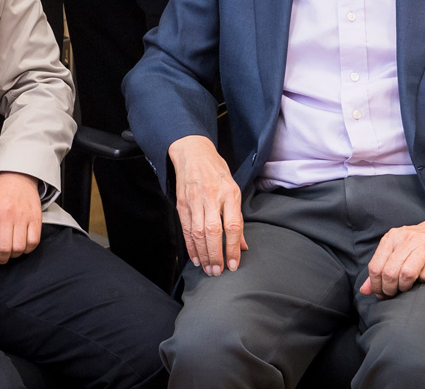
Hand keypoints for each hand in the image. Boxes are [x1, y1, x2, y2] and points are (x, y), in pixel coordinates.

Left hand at [0, 171, 42, 275]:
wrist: (16, 176)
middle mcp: (6, 215)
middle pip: (3, 248)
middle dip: (0, 259)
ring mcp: (22, 216)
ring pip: (18, 248)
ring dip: (13, 255)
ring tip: (9, 249)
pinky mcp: (36, 217)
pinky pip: (33, 242)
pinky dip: (27, 249)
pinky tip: (22, 244)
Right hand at [168, 135, 245, 274]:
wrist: (193, 153)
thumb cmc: (217, 172)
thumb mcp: (233, 189)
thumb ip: (237, 218)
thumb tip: (242, 245)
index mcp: (229, 193)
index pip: (232, 226)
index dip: (232, 248)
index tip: (233, 264)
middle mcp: (211, 197)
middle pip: (213, 232)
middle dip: (216, 255)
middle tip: (218, 272)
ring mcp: (195, 200)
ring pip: (198, 233)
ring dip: (203, 254)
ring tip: (208, 269)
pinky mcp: (182, 204)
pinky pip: (187, 229)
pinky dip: (190, 246)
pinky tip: (196, 257)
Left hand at [361, 216, 424, 297]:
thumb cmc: (420, 243)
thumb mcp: (397, 249)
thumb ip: (380, 268)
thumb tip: (364, 290)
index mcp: (393, 237)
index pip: (375, 266)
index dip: (375, 285)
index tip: (380, 293)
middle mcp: (407, 239)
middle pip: (389, 272)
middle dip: (389, 289)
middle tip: (393, 294)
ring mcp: (424, 246)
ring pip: (406, 274)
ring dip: (404, 287)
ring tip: (406, 288)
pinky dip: (423, 282)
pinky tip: (423, 278)